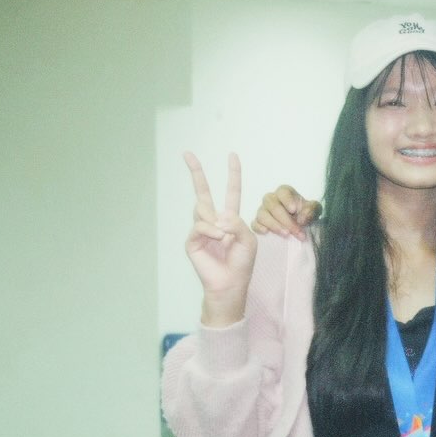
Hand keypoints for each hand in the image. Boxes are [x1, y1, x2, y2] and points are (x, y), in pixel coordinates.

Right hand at [184, 151, 257, 326]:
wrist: (230, 283)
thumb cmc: (241, 262)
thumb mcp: (248, 239)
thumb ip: (237, 223)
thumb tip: (217, 216)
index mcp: (230, 218)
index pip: (231, 192)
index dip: (233, 174)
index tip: (233, 156)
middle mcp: (214, 220)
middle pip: (203, 192)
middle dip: (196, 172)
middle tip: (187, 153)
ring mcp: (202, 230)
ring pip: (202, 209)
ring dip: (216, 222)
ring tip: (223, 238)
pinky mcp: (192, 240)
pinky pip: (200, 226)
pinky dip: (211, 231)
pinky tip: (217, 240)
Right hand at [250, 184, 321, 240]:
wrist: (300, 227)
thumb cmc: (306, 215)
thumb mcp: (315, 211)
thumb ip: (311, 210)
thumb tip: (301, 219)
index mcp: (285, 193)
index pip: (283, 191)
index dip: (287, 200)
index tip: (294, 210)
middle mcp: (272, 199)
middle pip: (272, 204)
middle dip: (285, 219)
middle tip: (295, 230)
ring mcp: (263, 211)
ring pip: (262, 214)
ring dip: (274, 224)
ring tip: (286, 234)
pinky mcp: (258, 222)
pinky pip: (254, 223)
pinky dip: (259, 227)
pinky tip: (266, 232)